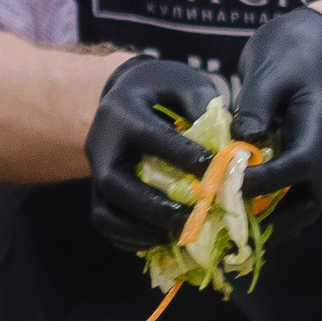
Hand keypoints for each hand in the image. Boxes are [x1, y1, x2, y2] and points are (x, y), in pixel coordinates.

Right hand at [84, 57, 220, 252]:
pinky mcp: (98, 192)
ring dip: (141, 230)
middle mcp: (101, 144)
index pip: (149, 137)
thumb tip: (227, 144)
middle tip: (191, 218)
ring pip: (105, 213)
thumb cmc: (162, 89)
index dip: (182, 157)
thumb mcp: (185, 83)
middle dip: (154, 207)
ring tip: (177, 232)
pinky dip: (132, 238)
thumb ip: (204, 106)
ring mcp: (95, 171)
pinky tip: (163, 236)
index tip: (214, 171)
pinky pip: (106, 224)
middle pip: (115, 184)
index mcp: (122, 112)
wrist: (127, 93)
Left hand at [228, 7, 321, 241]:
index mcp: (320, 129)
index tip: (228, 184)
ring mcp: (313, 161)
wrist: (315, 44)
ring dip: (269, 222)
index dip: (266, 181)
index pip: (300, 166)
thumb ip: (257, 107)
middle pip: (308, 205)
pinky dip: (264, 209)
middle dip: (274, 222)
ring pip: (299, 207)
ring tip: (229, 224)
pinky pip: (286, 196)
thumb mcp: (272, 71)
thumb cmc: (294, 53)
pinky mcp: (297, 162)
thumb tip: (241, 140)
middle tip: (231, 223)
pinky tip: (232, 209)